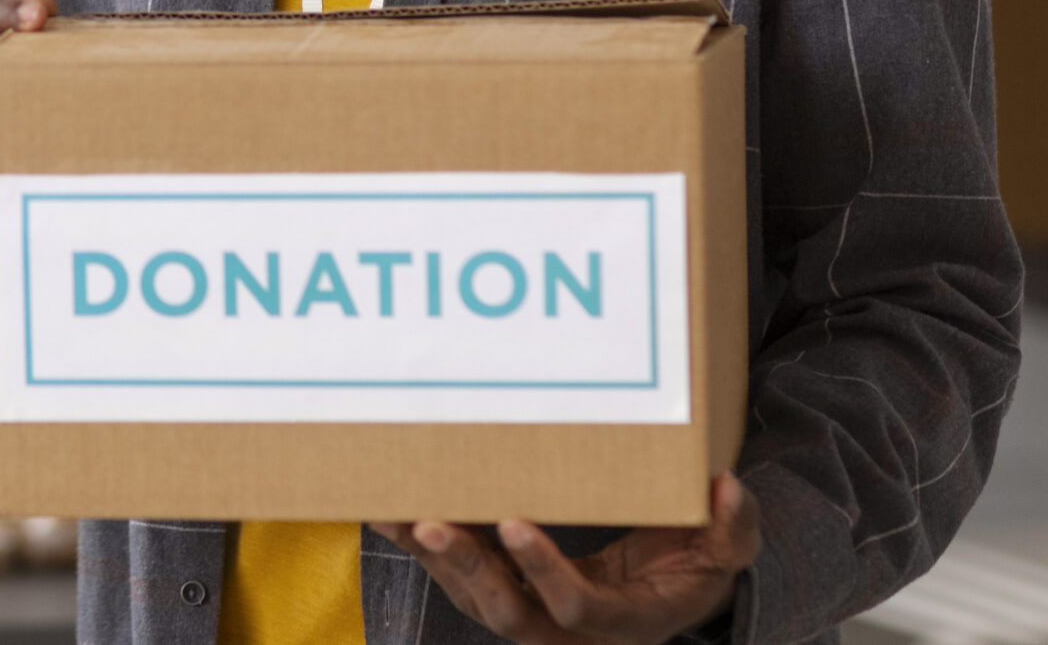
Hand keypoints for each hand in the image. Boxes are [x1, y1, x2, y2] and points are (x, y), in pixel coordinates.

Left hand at [369, 474, 760, 644]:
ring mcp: (531, 614)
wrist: (669, 591)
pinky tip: (382, 510)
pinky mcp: (504, 591)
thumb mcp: (728, 550)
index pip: (576, 607)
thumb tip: (728, 489)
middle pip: (507, 612)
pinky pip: (456, 574)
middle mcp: (568, 629)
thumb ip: (735, 529)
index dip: (544, 572)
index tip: (515, 522)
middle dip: (469, 569)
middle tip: (434, 522)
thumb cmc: (698, 564)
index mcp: (625, 622)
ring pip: (471, 596)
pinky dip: (420, 544)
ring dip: (432, 556)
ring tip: (392, 512)